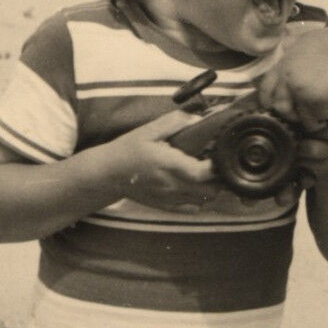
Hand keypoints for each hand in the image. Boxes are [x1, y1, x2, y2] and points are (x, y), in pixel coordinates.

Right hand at [102, 111, 224, 214]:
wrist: (108, 174)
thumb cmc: (128, 150)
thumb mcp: (148, 130)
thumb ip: (173, 122)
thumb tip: (197, 119)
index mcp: (168, 164)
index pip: (201, 173)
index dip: (215, 166)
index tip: (217, 154)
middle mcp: (171, 185)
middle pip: (210, 190)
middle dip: (218, 177)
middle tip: (216, 163)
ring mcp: (170, 199)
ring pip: (205, 200)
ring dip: (211, 187)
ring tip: (207, 173)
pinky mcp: (167, 207)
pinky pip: (194, 208)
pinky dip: (201, 198)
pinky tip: (195, 185)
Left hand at [258, 29, 327, 129]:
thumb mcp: (304, 41)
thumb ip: (291, 49)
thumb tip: (284, 47)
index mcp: (283, 64)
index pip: (266, 87)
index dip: (267, 100)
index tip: (272, 107)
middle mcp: (287, 79)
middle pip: (280, 106)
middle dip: (289, 114)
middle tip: (300, 117)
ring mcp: (300, 91)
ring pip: (298, 115)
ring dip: (308, 121)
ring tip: (317, 123)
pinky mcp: (315, 101)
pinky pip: (316, 117)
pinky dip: (323, 118)